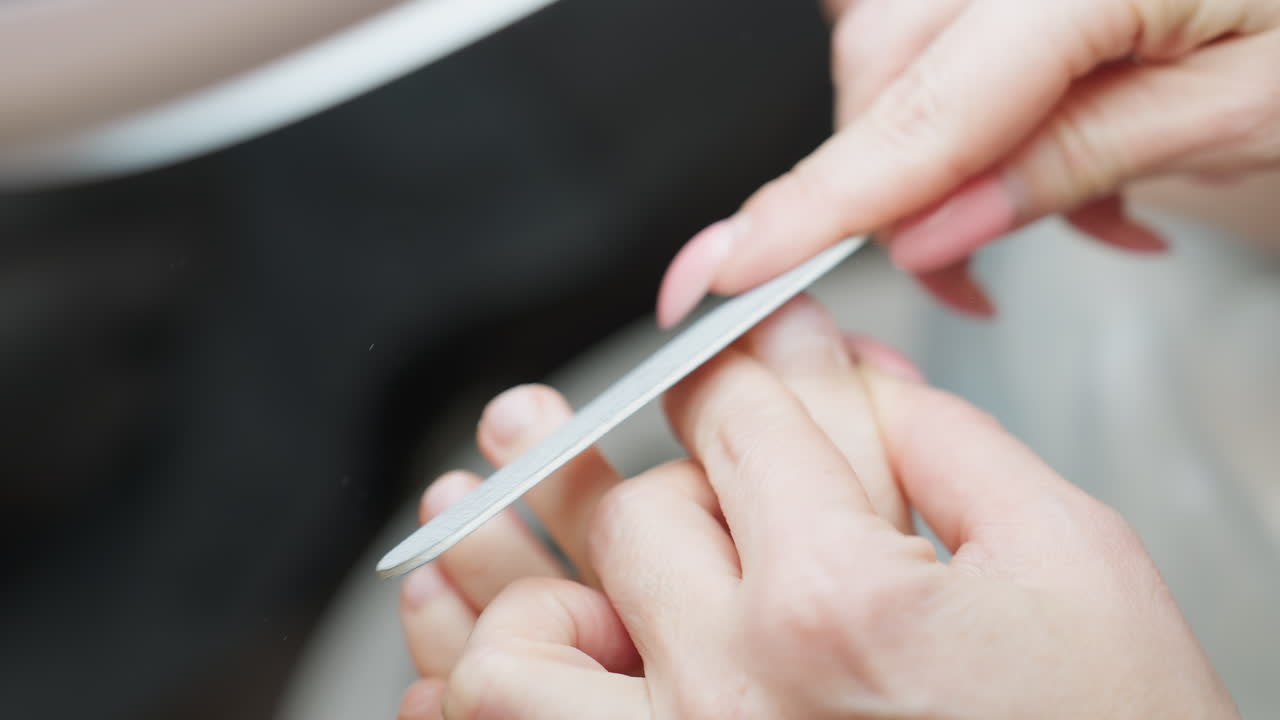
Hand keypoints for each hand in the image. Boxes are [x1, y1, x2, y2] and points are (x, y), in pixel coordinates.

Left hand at [433, 298, 1236, 718]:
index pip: (740, 419)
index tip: (727, 339)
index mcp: (836, 599)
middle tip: (533, 417)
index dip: (734, 354)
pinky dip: (467, 689)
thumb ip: (944, 440)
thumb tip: (840, 365)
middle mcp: (737, 689)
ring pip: (520, 644)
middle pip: (629, 511)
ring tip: (468, 517)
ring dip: (504, 576)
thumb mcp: (1073, 558)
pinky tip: (458, 645)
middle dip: (600, 447)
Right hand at [657, 0, 1279, 320]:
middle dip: (901, 187)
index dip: (822, 201)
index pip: (923, 105)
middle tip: (964, 275)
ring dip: (948, 157)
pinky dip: (983, 118)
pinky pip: (953, 39)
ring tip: (1078, 216)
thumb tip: (930, 231)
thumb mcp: (1240, 115)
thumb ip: (1069, 165)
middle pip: (888, 69)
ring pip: (908, 58)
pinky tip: (1077, 167)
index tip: (733, 268)